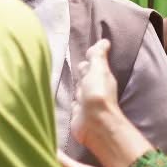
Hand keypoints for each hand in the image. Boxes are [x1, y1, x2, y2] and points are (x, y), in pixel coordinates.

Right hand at [70, 39, 121, 153]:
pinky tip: (62, 97)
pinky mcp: (77, 113)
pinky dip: (68, 99)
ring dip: (74, 86)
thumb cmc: (97, 94)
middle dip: (79, 72)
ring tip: (63, 79)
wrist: (94, 124)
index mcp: (99, 76)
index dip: (88, 60)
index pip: (91, 65)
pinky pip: (72, 103)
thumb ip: (98, 56)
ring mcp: (85, 101)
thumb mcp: (98, 70)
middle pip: (84, 77)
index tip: (84, 53)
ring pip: (77, 89)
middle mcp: (93, 88)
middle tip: (70, 65)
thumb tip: (105, 41)